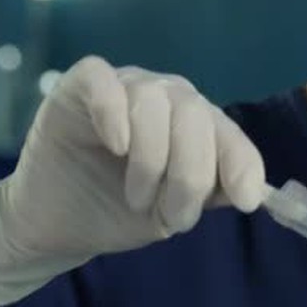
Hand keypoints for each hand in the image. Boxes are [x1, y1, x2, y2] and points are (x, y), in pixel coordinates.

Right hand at [0, 56, 266, 306]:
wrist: (54, 224)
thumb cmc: (116, 211)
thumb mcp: (170, 211)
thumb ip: (209, 193)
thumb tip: (253, 191)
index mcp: (195, 124)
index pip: (228, 133)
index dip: (241, 162)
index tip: (247, 200)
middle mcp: (166, 96)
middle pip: (194, 115)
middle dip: (191, 173)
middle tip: (174, 217)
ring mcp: (124, 85)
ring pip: (154, 101)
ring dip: (151, 159)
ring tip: (137, 199)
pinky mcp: (78, 86)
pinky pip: (104, 82)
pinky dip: (114, 112)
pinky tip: (117, 146)